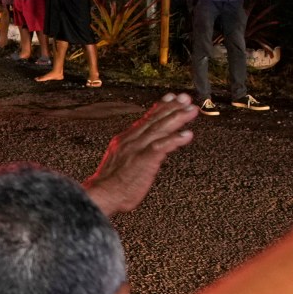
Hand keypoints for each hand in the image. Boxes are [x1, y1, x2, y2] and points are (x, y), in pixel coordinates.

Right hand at [80, 92, 198, 216]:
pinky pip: (161, 146)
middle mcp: (131, 140)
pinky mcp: (143, 159)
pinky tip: (187, 134)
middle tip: (185, 98)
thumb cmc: (111, 184)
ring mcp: (137, 148)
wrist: (102, 195)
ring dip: (177, 117)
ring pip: (160, 128)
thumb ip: (134, 151)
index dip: (160, 107)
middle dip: (172, 107)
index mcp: (126, 139)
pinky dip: (174, 139)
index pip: (146, 119)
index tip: (171, 98)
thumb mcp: (119, 160)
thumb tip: (145, 149)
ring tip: (190, 110)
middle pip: (155, 120)